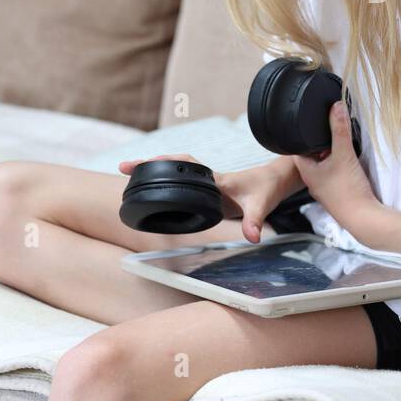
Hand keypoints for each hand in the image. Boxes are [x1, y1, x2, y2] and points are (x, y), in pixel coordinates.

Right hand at [117, 152, 292, 243]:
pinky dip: (167, 179)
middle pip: (174, 164)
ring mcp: (209, 182)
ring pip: (177, 171)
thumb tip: (251, 237)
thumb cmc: (268, 189)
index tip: (143, 165)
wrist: (277, 180)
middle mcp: (210, 177)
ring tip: (129, 174)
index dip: (165, 164)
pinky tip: (155, 187)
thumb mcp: (262, 206)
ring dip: (155, 170)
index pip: (185, 166)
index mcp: (217, 179)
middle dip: (149, 164)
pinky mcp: (211, 189)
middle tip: (123, 167)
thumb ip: (255, 221)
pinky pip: (184, 180)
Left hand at [292, 101, 379, 230]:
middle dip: (320, 143)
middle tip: (329, 129)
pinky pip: (335, 174)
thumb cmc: (348, 190)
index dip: (303, 135)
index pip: (297, 148)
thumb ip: (340, 129)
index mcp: (306, 171)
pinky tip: (350, 162)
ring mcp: (325, 189)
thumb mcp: (344, 154)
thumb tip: (336, 107)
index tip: (312, 124)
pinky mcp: (338, 194)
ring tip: (341, 143)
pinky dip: (340, 166)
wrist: (363, 218)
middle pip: (312, 155)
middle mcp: (313, 181)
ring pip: (324, 165)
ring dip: (331, 154)